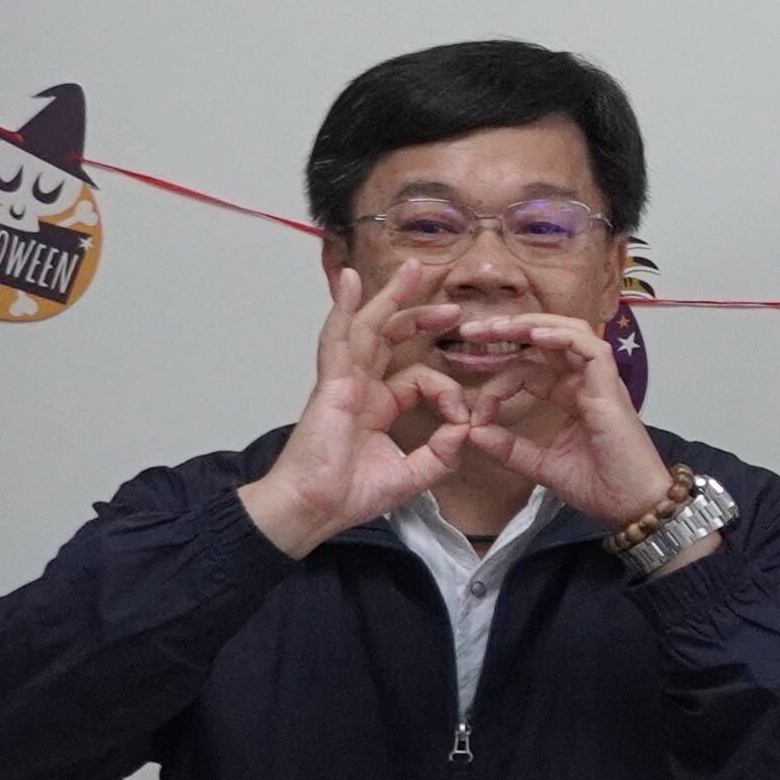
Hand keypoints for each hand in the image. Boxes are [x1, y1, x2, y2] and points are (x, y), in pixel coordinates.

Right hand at [236, 258, 470, 554]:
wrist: (313, 509)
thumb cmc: (349, 496)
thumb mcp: (413, 475)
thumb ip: (442, 453)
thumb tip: (466, 429)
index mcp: (378, 405)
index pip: (420, 378)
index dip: (448, 390)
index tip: (464, 415)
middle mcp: (361, 387)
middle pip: (391, 338)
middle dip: (420, 315)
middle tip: (452, 304)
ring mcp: (344, 381)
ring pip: (369, 328)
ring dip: (391, 298)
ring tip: (414, 270)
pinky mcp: (331, 383)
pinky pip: (339, 338)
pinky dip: (345, 308)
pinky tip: (350, 282)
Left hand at [436, 312, 700, 556]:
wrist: (632, 506)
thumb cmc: (599, 486)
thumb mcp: (540, 464)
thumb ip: (508, 447)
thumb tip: (472, 431)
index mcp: (572, 397)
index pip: (529, 371)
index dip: (497, 384)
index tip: (472, 412)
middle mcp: (587, 383)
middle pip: (549, 338)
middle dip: (509, 329)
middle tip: (471, 330)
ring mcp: (601, 382)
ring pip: (570, 332)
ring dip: (533, 324)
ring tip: (499, 326)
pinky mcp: (611, 388)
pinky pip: (590, 348)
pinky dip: (563, 336)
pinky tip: (535, 335)